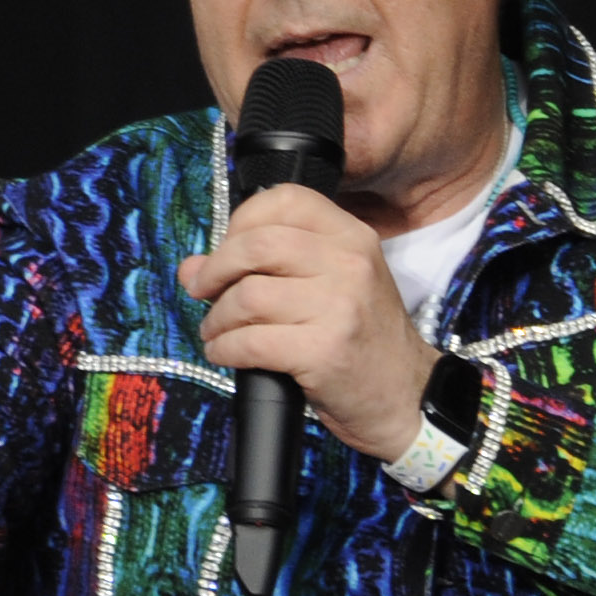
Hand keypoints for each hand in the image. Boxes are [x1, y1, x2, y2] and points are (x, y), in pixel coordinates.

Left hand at [178, 184, 438, 457]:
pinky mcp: (323, 351)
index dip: (241, 221)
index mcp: (352, 237)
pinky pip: (249, 342)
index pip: (285, 200)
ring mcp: (339, 307)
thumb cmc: (358, 338)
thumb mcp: (327, 288)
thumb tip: (191, 267)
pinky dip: (224, 348)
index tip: (225, 251)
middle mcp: (350, 264)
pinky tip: (225, 353)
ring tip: (216, 331)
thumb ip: (263, 267)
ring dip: (217, 318)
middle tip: (202, 291)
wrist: (404, 396)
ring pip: (247, 296)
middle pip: (257, 244)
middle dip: (215, 270)